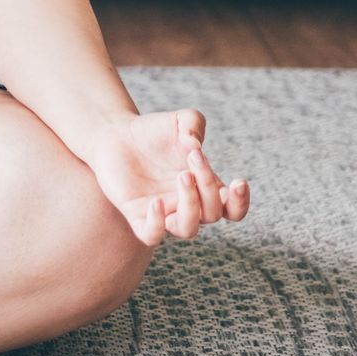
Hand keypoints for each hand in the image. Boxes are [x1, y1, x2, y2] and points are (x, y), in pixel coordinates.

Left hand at [82, 107, 250, 245]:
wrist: (116, 134)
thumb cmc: (153, 131)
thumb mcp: (179, 120)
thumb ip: (194, 122)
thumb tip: (194, 144)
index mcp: (204, 187)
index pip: (233, 210)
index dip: (240, 202)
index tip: (238, 181)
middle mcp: (187, 204)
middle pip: (212, 213)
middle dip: (209, 186)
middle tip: (194, 157)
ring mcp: (163, 212)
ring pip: (187, 229)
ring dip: (191, 206)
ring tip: (182, 176)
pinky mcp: (137, 215)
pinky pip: (151, 235)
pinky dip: (157, 224)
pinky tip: (156, 201)